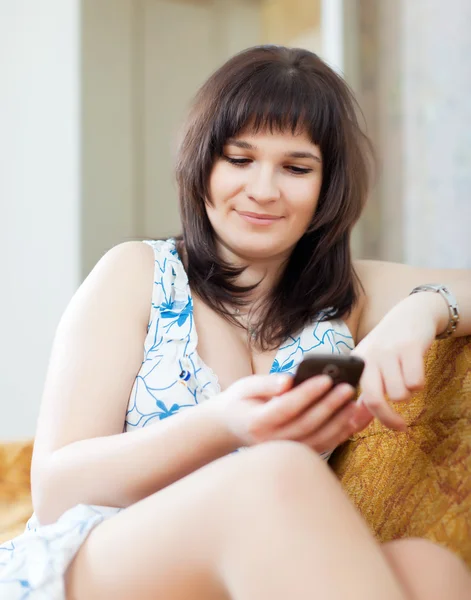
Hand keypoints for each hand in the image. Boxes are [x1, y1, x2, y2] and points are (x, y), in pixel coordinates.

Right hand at [216, 373, 373, 453]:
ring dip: (342, 422)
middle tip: (348, 387)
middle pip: (307, 424)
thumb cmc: (239, 402)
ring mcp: (285, 452)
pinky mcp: (297, 454)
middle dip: (330, 405)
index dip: (308, 393)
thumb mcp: (245, 387)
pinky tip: (356, 418)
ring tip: (358, 403)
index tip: (326, 378)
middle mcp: (272, 441)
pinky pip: (324, 445)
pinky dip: (342, 433)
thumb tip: (289, 380)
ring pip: (319, 439)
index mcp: (257, 422)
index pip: (287, 407)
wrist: (230, 429)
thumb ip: (266, 383)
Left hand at [352, 294, 438, 430]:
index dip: (358, 419)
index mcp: (354, 364)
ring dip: (407, 393)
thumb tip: (355, 425)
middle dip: (388, 418)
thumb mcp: (372, 367)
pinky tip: (416, 371)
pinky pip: (416, 383)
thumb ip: (365, 395)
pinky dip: (419, 383)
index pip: (351, 398)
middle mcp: (368, 357)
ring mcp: (388, 351)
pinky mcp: (409, 347)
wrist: (410, 314)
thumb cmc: (389, 346)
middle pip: (374, 399)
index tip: (365, 430)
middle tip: (400, 426)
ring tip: (406, 380)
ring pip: (399, 394)